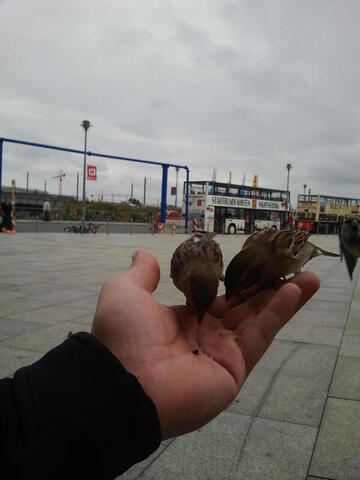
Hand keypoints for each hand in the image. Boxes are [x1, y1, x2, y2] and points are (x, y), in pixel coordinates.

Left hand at [91, 250, 318, 439]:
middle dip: (269, 287)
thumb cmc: (124, 334)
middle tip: (292, 266)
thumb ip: (141, 274)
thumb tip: (143, 254)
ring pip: (260, 319)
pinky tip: (295, 291)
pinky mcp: (235, 368)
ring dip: (285, 297)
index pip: (221, 297)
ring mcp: (223, 353)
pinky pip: (260, 335)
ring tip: (309, 276)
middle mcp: (207, 335)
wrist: (122, 383)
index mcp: (185, 319)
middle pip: (246, 306)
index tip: (258, 262)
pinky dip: (279, 313)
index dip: (240, 281)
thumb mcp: (125, 292)